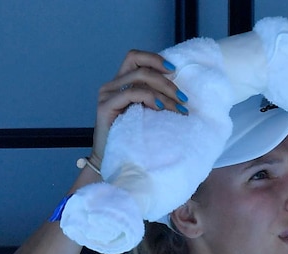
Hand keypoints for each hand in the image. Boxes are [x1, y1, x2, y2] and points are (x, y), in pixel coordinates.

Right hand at [91, 50, 189, 165]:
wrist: (118, 162)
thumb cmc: (136, 140)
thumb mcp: (149, 114)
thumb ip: (156, 98)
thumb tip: (181, 92)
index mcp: (121, 83)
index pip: (136, 57)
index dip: (155, 59)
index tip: (174, 70)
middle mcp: (112, 85)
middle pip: (140, 66)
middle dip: (166, 80)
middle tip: (183, 99)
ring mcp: (107, 95)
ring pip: (139, 78)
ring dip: (164, 91)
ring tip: (178, 108)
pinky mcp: (105, 107)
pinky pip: (131, 93)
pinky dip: (150, 98)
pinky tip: (161, 109)